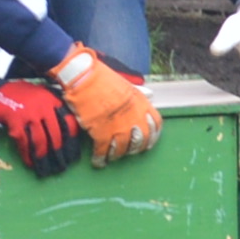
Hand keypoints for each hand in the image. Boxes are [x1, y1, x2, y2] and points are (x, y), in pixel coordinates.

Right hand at [0, 80, 82, 176]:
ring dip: (43, 156)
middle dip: (59, 151)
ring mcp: (29, 116)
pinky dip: (27, 155)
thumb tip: (66, 127)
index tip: (73, 150)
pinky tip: (30, 163)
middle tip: (62, 163)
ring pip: (41, 141)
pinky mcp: (16, 124)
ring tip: (46, 167)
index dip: (72, 138)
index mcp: (52, 100)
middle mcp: (43, 108)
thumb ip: (54, 106)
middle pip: (56, 134)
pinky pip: (24, 143)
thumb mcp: (42, 93)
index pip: (68, 121)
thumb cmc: (21, 93)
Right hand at [57, 43, 160, 162]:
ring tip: (111, 156)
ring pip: (123, 148)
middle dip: (135, 148)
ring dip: (117, 155)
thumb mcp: (126, 84)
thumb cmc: (102, 78)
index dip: (152, 135)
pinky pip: (103, 151)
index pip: (155, 124)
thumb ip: (136, 95)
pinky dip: (100, 158)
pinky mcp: (102, 132)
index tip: (148, 141)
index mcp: (141, 103)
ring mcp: (118, 126)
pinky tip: (98, 161)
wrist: (84, 77)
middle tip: (128, 151)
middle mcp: (134, 117)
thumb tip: (148, 95)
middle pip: (141, 140)